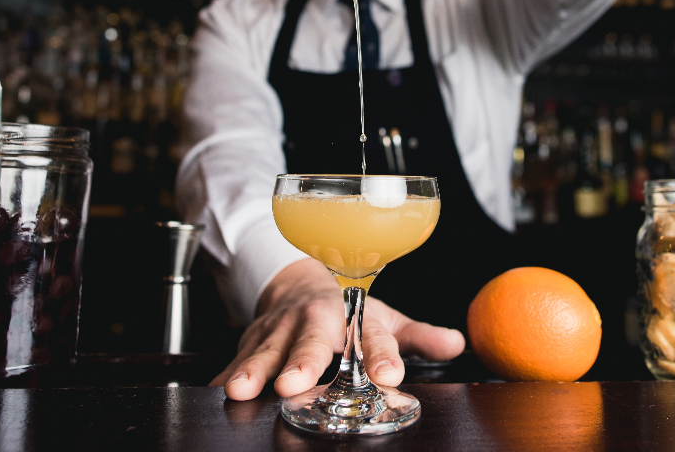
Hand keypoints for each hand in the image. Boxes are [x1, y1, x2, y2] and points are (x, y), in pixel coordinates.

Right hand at [210, 259, 464, 400]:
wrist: (298, 284)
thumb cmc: (347, 310)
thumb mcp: (385, 318)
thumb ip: (418, 337)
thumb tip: (457, 344)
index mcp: (354, 315)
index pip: (372, 335)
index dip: (382, 356)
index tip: (390, 376)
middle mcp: (316, 320)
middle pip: (311, 341)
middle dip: (303, 362)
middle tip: (295, 384)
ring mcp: (280, 329)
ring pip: (265, 349)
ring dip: (253, 370)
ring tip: (241, 390)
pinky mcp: (252, 339)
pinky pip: (235, 358)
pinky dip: (224, 373)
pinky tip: (217, 389)